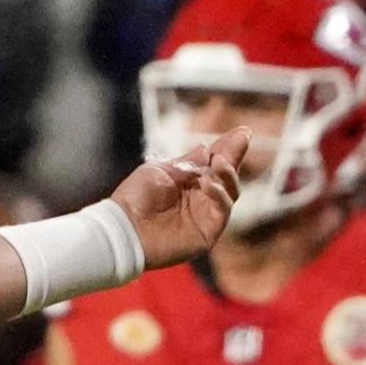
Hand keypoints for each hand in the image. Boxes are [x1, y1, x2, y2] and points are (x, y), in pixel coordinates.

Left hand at [110, 126, 248, 269]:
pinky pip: (222, 210)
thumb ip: (186, 162)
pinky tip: (209, 183)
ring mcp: (205, 215)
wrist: (123, 228)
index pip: (212, 162)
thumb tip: (207, 148)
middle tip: (242, 138)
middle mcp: (199, 198)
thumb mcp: (158, 171)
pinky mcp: (208, 232)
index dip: (226, 148)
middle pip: (225, 175)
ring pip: (230, 192)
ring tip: (219, 162)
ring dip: (228, 174)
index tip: (242, 132)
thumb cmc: (134, 199)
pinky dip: (219, 195)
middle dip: (234, 155)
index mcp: (186, 181)